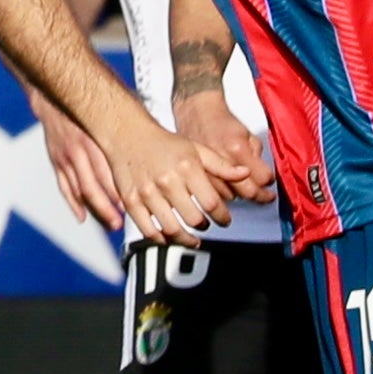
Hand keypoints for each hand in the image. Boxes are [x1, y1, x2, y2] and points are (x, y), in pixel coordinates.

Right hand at [82, 107, 249, 244]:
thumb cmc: (163, 142)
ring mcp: (147, 193)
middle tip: (206, 225)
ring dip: (186, 239)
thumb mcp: (196, 149)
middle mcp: (167, 181)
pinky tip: (169, 238)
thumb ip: (222, 165)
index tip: (225, 220)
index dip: (222, 216)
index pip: (211, 203)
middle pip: (193, 219)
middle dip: (204, 226)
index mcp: (187, 168)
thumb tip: (245, 175)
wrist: (127, 134)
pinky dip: (161, 239)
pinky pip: (148, 229)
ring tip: (192, 238)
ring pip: (171, 229)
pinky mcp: (131, 201)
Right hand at [170, 84, 274, 208]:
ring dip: (239, 194)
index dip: (268, 184)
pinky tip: (226, 185)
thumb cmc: (222, 121)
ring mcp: (207, 169)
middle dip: (258, 195)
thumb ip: (257, 156)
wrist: (197, 112)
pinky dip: (222, 192)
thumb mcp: (248, 135)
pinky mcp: (196, 173)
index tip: (270, 189)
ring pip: (229, 196)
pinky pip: (213, 192)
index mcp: (237, 150)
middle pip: (246, 192)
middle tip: (264, 196)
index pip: (261, 178)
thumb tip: (263, 177)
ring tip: (243, 187)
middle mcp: (221, 162)